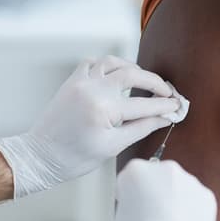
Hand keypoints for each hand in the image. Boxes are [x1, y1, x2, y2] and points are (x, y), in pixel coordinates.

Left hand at [0, 56, 180, 198]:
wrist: (40, 156)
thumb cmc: (75, 158)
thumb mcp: (113, 146)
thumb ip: (141, 128)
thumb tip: (164, 119)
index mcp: (103, 109)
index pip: (144, 104)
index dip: (165, 105)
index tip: (179, 106)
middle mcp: (92, 89)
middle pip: (133, 75)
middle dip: (155, 83)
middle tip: (168, 92)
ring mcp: (80, 82)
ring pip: (113, 62)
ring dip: (132, 68)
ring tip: (145, 81)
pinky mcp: (72, 81)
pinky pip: (93, 63)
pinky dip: (108, 65)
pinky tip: (117, 75)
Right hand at [115, 159, 217, 220]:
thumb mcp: (120, 219)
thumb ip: (128, 204)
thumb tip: (133, 211)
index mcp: (137, 170)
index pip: (131, 175)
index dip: (130, 192)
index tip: (131, 202)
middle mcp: (165, 170)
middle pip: (158, 177)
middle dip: (155, 192)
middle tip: (151, 214)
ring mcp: (189, 181)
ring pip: (180, 187)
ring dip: (175, 200)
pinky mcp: (206, 195)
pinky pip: (196, 200)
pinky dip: (192, 211)